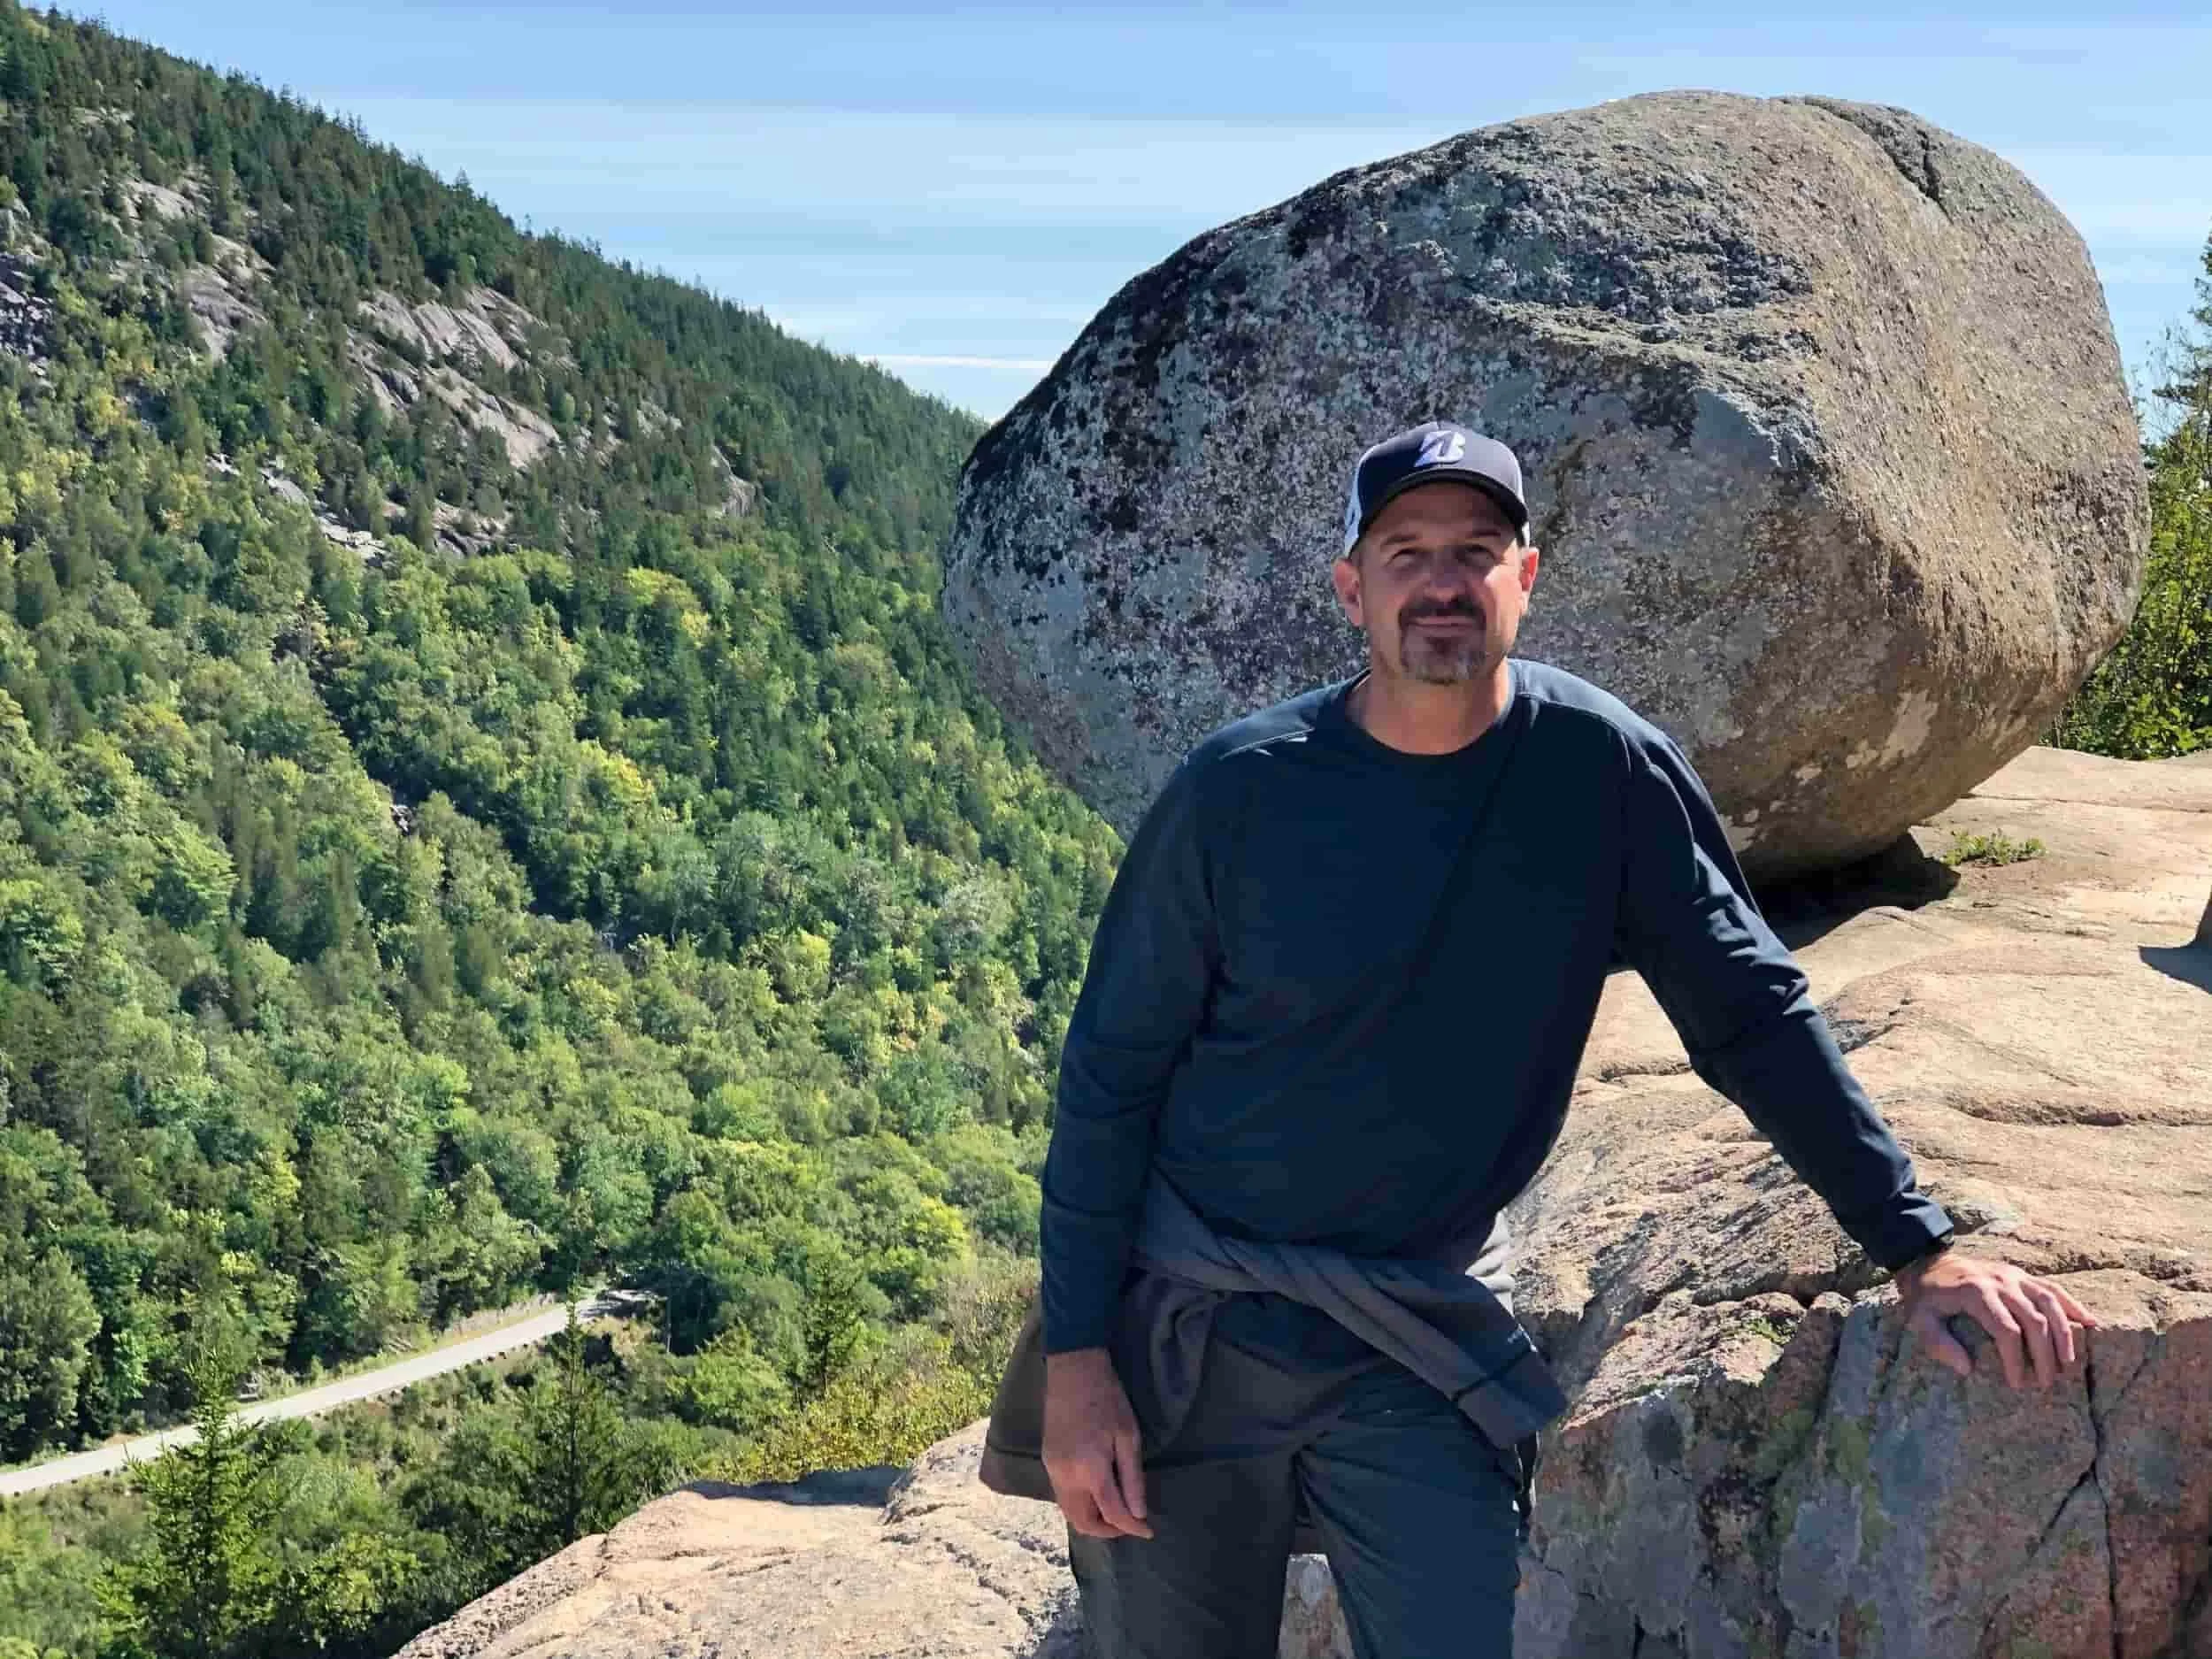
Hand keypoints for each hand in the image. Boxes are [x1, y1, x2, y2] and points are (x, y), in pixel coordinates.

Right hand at [1042, 1347, 1153, 1539]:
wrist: (1073, 1371)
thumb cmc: (1107, 1399)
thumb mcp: (1128, 1436)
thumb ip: (1132, 1478)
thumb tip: (1138, 1513)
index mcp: (1090, 1469)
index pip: (1112, 1513)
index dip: (1132, 1527)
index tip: (1148, 1531)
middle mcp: (1066, 1477)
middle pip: (1083, 1522)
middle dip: (1108, 1530)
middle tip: (1130, 1523)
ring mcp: (1052, 1470)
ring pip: (1069, 1512)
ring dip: (1092, 1520)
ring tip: (1115, 1512)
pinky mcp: (1047, 1462)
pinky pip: (1062, 1497)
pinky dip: (1080, 1506)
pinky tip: (1097, 1495)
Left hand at [1895, 1248, 2098, 1390]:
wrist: (1928, 1261)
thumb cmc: (1925, 1296)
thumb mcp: (1918, 1319)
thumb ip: (1937, 1343)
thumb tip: (1966, 1369)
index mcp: (1976, 1293)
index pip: (2006, 1330)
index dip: (2016, 1359)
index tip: (2017, 1383)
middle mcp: (2000, 1282)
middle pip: (2034, 1320)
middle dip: (2044, 1355)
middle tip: (2047, 1383)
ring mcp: (2014, 1276)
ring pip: (2050, 1304)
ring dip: (2064, 1335)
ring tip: (2069, 1364)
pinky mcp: (2022, 1275)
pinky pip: (2053, 1289)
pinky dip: (2073, 1305)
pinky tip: (2090, 1323)